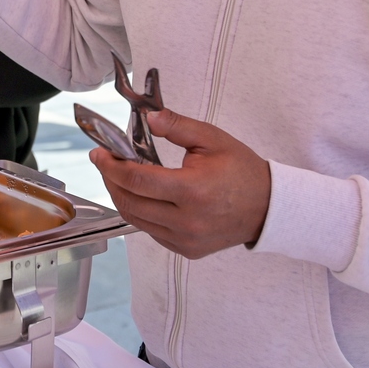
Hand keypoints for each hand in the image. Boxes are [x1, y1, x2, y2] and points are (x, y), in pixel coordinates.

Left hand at [89, 108, 272, 258]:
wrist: (268, 208)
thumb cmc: (242, 171)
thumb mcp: (212, 139)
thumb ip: (177, 125)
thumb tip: (149, 118)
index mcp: (193, 191)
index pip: (137, 180)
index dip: (111, 166)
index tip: (99, 153)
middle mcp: (187, 221)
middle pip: (130, 202)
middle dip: (110, 180)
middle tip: (105, 162)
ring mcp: (186, 239)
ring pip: (136, 220)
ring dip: (122, 196)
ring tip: (119, 176)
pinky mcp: (186, 249)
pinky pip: (151, 232)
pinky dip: (140, 213)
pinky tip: (141, 195)